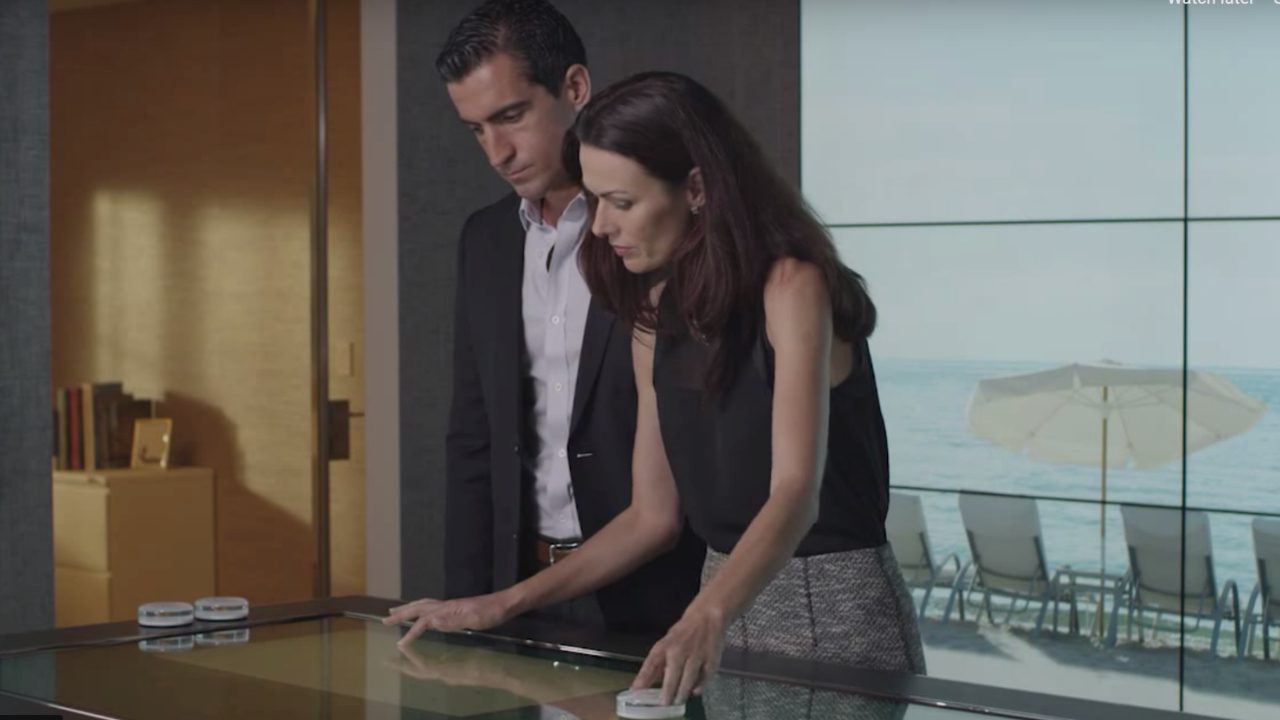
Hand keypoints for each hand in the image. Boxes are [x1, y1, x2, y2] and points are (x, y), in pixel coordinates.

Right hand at [382, 592, 515, 646]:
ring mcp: (450, 606)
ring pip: (423, 605)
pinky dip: (419, 609)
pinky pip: (430, 607)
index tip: (400, 644)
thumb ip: (453, 620)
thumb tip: (431, 620)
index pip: (424, 621)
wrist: (504, 603)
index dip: (412, 633)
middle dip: (400, 614)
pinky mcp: (454, 608)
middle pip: (418, 608)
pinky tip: (421, 615)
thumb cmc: (492, 613)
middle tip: (384, 620)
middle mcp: (446, 606)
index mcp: (448, 609)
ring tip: (395, 612)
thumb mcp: (475, 619)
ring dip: (407, 609)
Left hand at [630, 604, 726, 705]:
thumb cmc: (684, 632)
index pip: (650, 665)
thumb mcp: (667, 643)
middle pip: (672, 678)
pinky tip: (695, 691)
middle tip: (664, 703)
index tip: (635, 692)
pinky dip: (700, 687)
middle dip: (667, 694)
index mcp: (665, 645)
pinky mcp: (711, 659)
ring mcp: (696, 655)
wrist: (707, 616)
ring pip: (688, 681)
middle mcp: (679, 651)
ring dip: (682, 694)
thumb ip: (658, 663)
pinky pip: (705, 678)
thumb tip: (644, 683)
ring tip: (678, 701)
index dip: (642, 680)